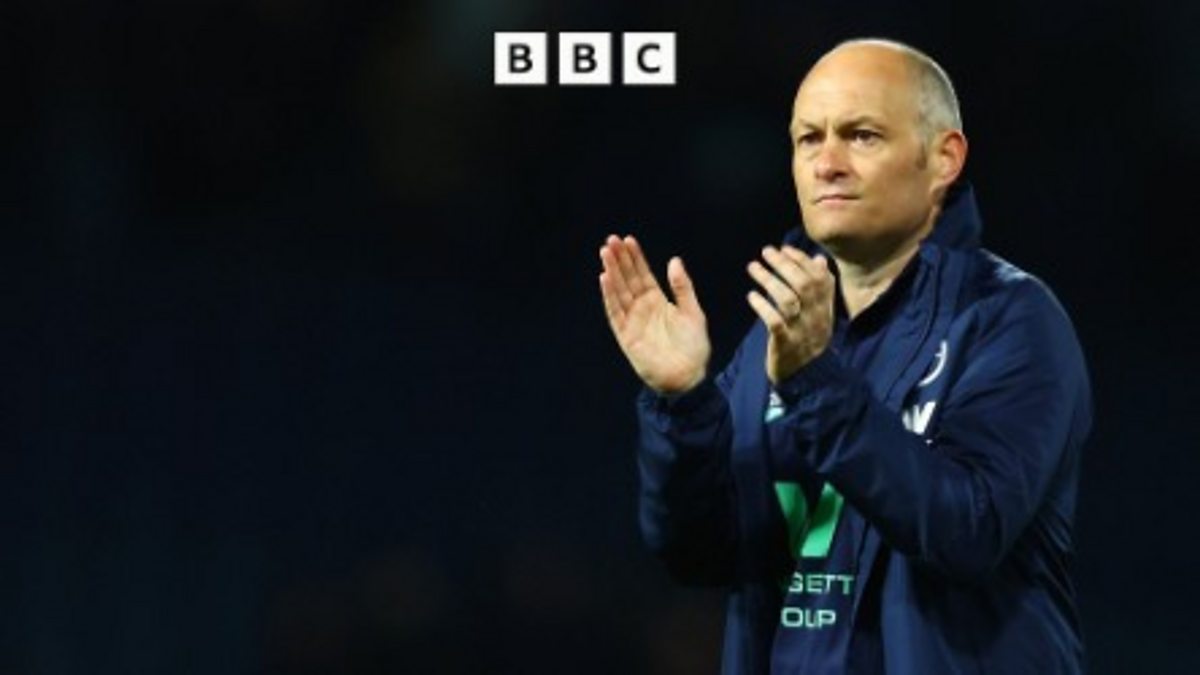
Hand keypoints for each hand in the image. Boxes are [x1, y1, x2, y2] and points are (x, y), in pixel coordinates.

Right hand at [599, 235, 710, 394]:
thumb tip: (674, 260)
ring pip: (619, 291)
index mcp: (658, 300)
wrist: (688, 376)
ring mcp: (632, 321)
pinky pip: (615, 312)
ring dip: (612, 272)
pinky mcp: (626, 335)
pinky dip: (609, 296)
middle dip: (619, 259)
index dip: (635, 257)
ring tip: (605, 253)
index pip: (643, 274)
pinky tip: (604, 278)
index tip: (628, 240)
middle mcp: (642, 308)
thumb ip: (682, 287)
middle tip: (611, 240)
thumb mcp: (693, 312)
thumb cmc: (693, 347)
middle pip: (628, 279)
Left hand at [746, 245, 834, 383]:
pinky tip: (751, 296)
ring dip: (769, 280)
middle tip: (766, 252)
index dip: (802, 260)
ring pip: (788, 300)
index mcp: (826, 307)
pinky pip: (774, 322)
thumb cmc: (808, 336)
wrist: (807, 375)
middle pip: (804, 285)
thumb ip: (820, 286)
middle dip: (784, 264)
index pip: (819, 277)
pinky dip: (762, 306)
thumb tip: (819, 257)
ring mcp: (801, 330)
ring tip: (753, 267)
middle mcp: (816, 316)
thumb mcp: (820, 312)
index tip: (784, 248)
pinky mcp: (785, 343)